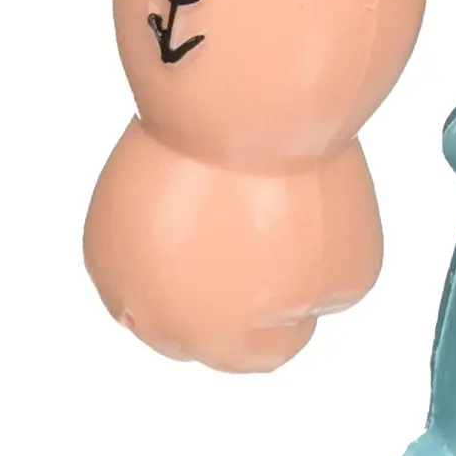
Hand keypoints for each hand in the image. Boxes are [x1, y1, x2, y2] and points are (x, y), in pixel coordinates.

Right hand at [84, 121, 383, 372]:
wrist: (241, 108)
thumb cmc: (299, 191)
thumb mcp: (351, 270)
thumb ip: (317, 305)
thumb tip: (292, 301)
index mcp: (219, 342)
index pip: (264, 347)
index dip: (292, 302)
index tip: (301, 257)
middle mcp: (158, 321)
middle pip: (207, 322)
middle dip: (237, 289)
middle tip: (266, 232)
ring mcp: (123, 275)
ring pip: (169, 286)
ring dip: (196, 259)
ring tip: (231, 207)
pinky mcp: (103, 229)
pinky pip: (142, 247)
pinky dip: (168, 226)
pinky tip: (199, 192)